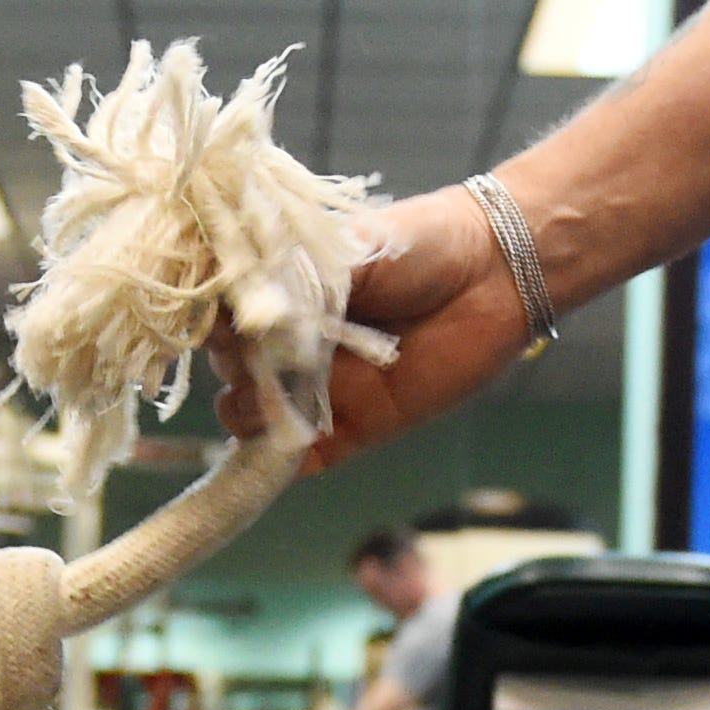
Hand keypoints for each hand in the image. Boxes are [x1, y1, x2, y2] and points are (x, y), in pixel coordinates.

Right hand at [218, 183, 518, 469]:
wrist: (494, 275)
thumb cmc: (419, 245)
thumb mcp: (349, 250)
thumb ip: (297, 283)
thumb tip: (253, 317)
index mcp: (279, 295)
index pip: (217, 321)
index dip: (215, 324)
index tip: (228, 319)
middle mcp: (289, 345)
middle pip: (227, 373)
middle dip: (239, 366)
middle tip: (275, 348)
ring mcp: (316, 390)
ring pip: (249, 420)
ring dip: (256, 413)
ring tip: (289, 391)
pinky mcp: (350, 431)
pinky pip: (295, 462)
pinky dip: (279, 464)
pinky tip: (287, 445)